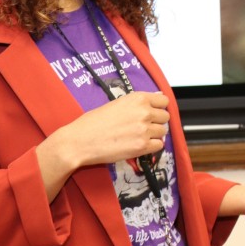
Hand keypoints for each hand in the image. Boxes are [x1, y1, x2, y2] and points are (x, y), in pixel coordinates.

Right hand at [37, 91, 170, 197]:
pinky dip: (152, 146)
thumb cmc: (92, 122)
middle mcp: (144, 112)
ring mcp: (144, 130)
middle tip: (145, 127)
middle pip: (165, 117)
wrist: (79, 141)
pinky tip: (140, 145)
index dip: (159, 108)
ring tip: (139, 136)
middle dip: (157, 122)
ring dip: (155, 135)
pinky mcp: (142, 146)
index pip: (164, 101)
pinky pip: (159, 145)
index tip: (153, 112)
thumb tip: (155, 100)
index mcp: (137, 98)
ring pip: (163, 131)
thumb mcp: (116, 104)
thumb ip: (137, 103)